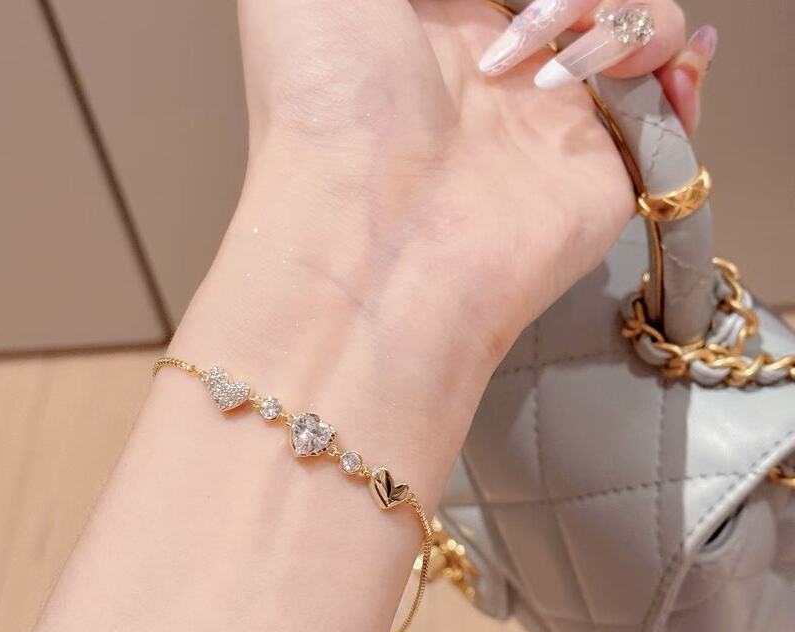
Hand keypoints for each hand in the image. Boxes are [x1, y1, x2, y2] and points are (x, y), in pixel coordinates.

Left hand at [235, 0, 698, 370]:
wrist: (372, 229)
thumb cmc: (324, 97)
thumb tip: (462, 1)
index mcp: (436, 15)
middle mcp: (500, 63)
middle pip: (582, 1)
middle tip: (533, 14)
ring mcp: (554, 116)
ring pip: (641, 27)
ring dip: (627, 11)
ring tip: (566, 52)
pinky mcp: (604, 168)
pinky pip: (670, 104)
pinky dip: (686, 70)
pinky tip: (667, 70)